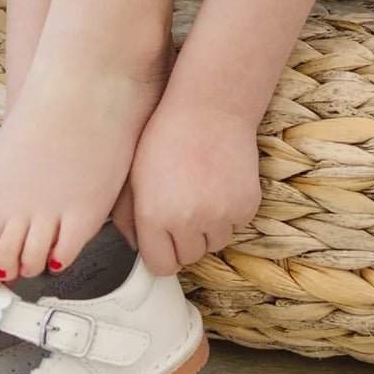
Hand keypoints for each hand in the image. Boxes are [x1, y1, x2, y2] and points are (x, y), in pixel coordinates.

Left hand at [115, 94, 262, 276]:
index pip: (161, 265)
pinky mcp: (246, 206)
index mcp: (154, 215)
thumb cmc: (165, 136)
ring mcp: (220, 216)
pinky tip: (218, 186)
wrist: (210, 108)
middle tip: (181, 211)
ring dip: (207, 229)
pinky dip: (229, 215)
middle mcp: (187, 221)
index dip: (161, 254)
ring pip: (214, 244)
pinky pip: (236, 227)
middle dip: (183, 241)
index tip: (162, 243)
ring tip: (200, 194)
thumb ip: (126, 216)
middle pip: (189, 258)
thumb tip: (133, 245)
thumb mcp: (133, 174)